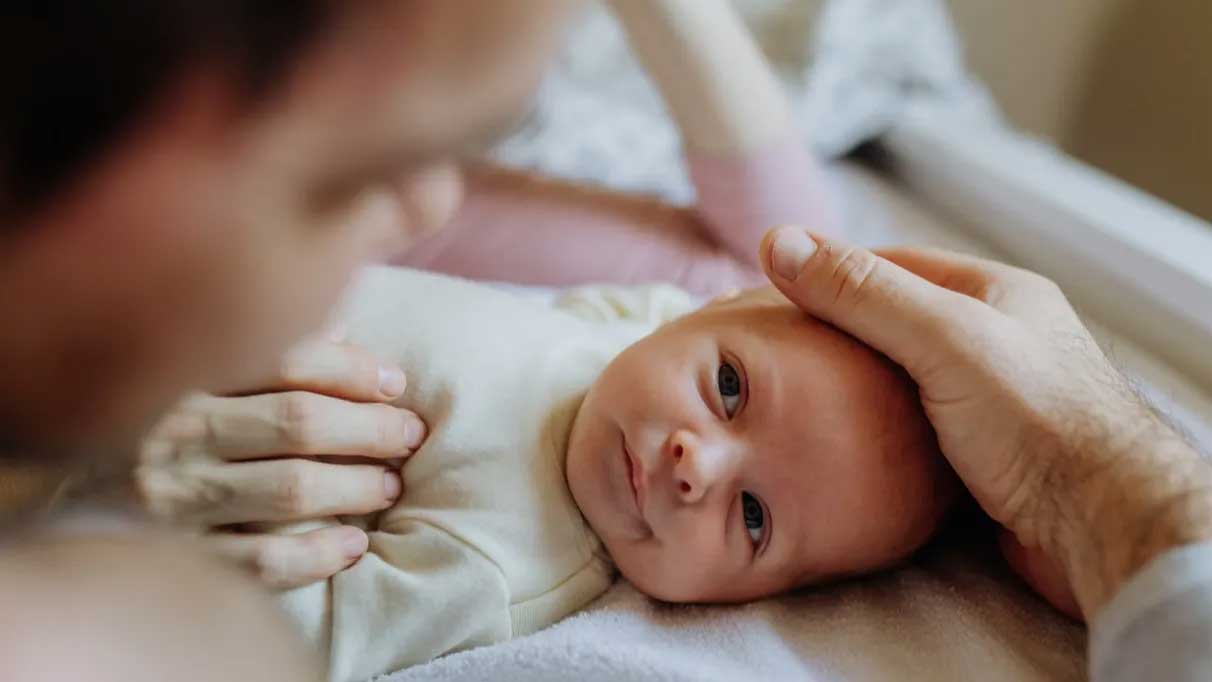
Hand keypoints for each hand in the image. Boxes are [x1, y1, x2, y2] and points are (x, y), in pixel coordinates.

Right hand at [137, 335, 424, 587]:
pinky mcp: (174, 555)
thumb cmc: (146, 420)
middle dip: (370, 429)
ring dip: (354, 487)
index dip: (352, 369)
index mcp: (182, 372)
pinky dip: (316, 554)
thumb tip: (342, 327)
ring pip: (290, 489)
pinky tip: (354, 544)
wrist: (59, 491)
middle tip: (409, 435)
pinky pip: (262, 560)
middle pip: (298, 422)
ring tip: (389, 485)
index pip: (286, 359)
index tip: (395, 381)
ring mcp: (172, 498)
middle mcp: (174, 432)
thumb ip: (261, 346)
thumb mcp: (187, 369)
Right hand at [760, 226, 1211, 618]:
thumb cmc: (1035, 420)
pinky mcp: (985, 455)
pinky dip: (876, 431)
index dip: (830, 274)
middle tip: (774, 352)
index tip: (771, 294)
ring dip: (853, 388)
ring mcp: (993, 400)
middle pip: (895, 323)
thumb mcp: (942, 337)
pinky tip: (842, 442)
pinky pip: (914, 429)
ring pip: (902, 380)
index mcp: (997, 293)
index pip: (893, 265)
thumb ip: (862, 292)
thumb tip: (777, 241)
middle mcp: (997, 339)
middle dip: (836, 334)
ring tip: (793, 398)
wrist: (1102, 526)